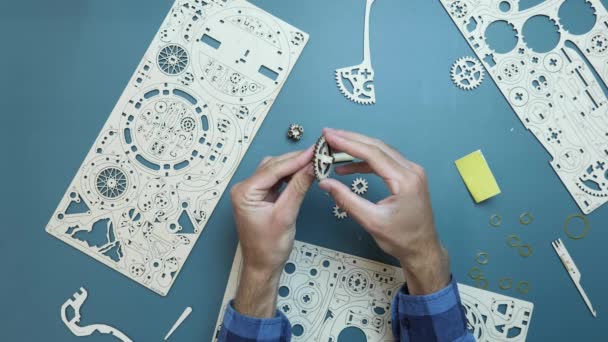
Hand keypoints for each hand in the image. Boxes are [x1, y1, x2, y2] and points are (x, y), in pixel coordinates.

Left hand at [230, 148, 313, 316]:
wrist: (262, 266)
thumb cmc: (269, 247)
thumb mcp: (286, 215)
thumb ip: (298, 188)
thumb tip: (311, 167)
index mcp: (244, 192)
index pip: (273, 169)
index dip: (296, 158)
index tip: (314, 151)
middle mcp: (244, 188)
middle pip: (273, 166)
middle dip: (296, 160)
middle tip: (318, 154)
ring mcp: (252, 192)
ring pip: (275, 170)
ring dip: (294, 165)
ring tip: (314, 161)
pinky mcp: (260, 196)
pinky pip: (276, 179)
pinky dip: (290, 175)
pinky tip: (303, 172)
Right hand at [319, 128, 449, 294]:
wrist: (422, 249)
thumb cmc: (400, 238)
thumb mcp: (370, 221)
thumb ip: (346, 199)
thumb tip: (325, 183)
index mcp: (405, 180)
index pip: (373, 154)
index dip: (348, 143)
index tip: (329, 136)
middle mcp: (411, 170)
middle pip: (377, 147)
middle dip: (351, 139)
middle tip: (328, 135)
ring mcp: (412, 172)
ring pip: (381, 151)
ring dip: (357, 148)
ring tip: (334, 148)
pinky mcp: (408, 176)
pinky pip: (385, 161)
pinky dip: (366, 161)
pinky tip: (348, 167)